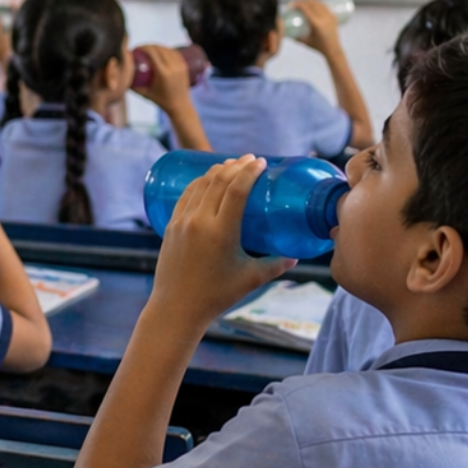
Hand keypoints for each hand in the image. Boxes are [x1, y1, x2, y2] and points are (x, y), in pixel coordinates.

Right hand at [132, 45, 189, 111]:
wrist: (180, 105)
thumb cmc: (161, 101)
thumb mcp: (145, 93)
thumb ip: (133, 86)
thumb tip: (123, 75)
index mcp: (163, 73)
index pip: (152, 53)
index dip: (143, 47)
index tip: (136, 49)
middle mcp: (173, 67)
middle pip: (159, 49)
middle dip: (149, 46)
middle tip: (141, 49)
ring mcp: (180, 65)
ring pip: (167, 49)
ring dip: (157, 46)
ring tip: (149, 49)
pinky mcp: (184, 65)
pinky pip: (174, 52)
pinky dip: (166, 49)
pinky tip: (160, 50)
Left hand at [148, 156, 295, 328]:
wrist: (177, 308)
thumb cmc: (217, 296)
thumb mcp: (251, 279)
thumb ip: (275, 265)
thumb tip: (296, 256)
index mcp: (221, 231)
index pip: (236, 190)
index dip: (249, 172)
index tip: (261, 162)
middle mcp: (200, 221)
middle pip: (219, 181)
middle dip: (236, 166)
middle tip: (251, 160)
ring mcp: (182, 221)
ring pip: (201, 185)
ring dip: (217, 170)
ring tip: (232, 164)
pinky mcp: (171, 225)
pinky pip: (186, 195)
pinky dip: (199, 182)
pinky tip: (207, 179)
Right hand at [289, 0, 341, 54]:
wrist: (334, 49)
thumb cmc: (318, 47)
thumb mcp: (305, 41)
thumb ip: (295, 36)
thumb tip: (285, 32)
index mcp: (316, 24)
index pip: (306, 8)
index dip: (297, 4)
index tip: (291, 4)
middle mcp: (324, 18)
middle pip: (312, 3)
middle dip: (302, 1)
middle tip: (295, 3)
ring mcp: (330, 16)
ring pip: (319, 2)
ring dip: (310, 0)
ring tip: (303, 3)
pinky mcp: (333, 16)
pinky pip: (324, 6)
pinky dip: (317, 3)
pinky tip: (313, 4)